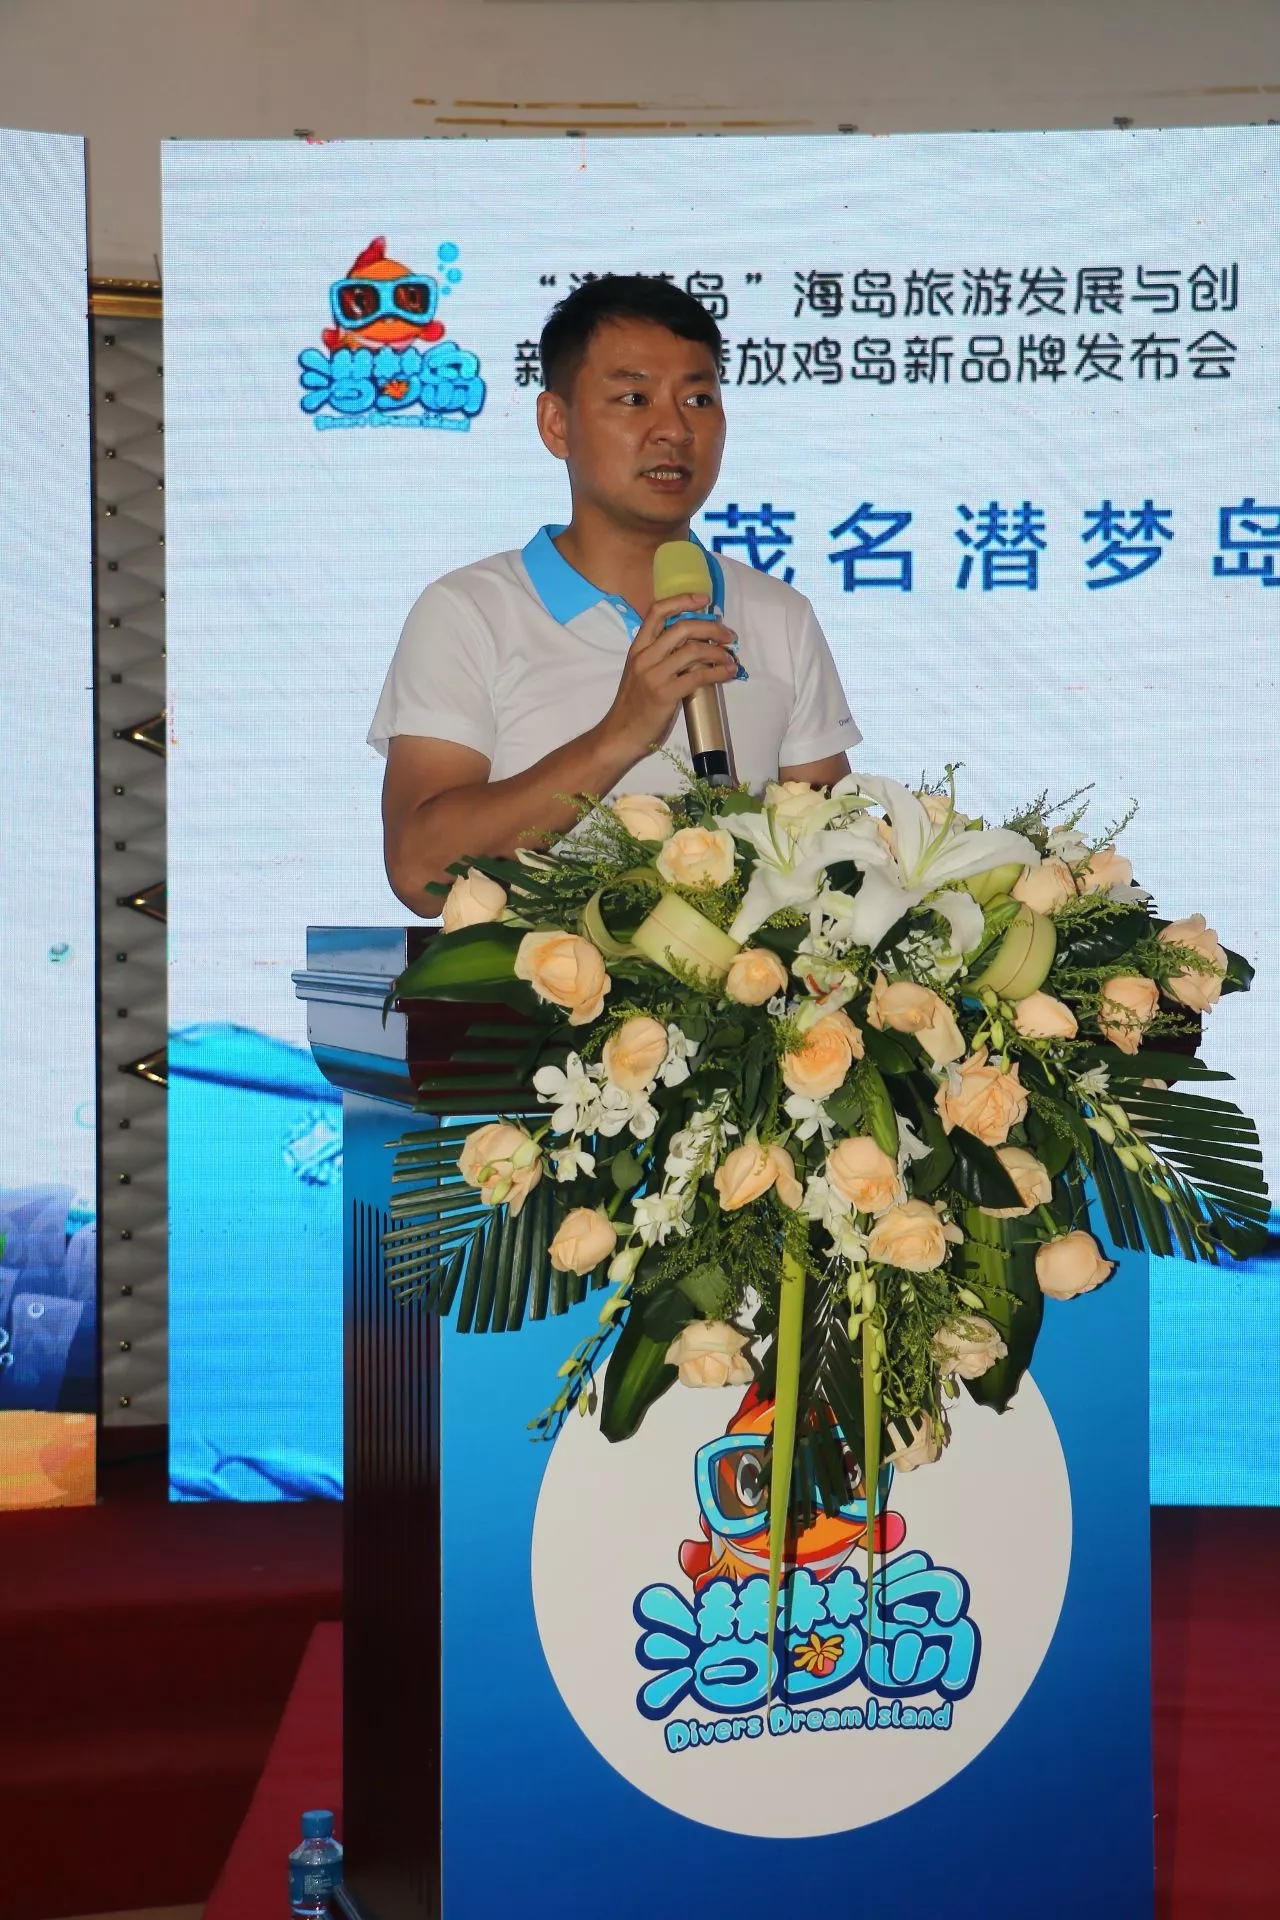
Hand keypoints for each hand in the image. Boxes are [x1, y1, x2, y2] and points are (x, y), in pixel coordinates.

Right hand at [597, 593, 737, 764]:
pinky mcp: (666, 694)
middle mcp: (645, 657)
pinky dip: (719, 672)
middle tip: (729, 636)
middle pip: (682, 628)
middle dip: (711, 628)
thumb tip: (695, 643)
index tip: (704, 600)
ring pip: (693, 650)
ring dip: (719, 652)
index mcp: (638, 648)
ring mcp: (654, 675)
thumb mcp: (641, 672)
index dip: (682, 600)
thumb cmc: (634, 704)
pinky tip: (728, 673)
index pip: (657, 611)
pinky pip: (699, 676)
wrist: (621, 734)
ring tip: (731, 658)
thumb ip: (661, 655)